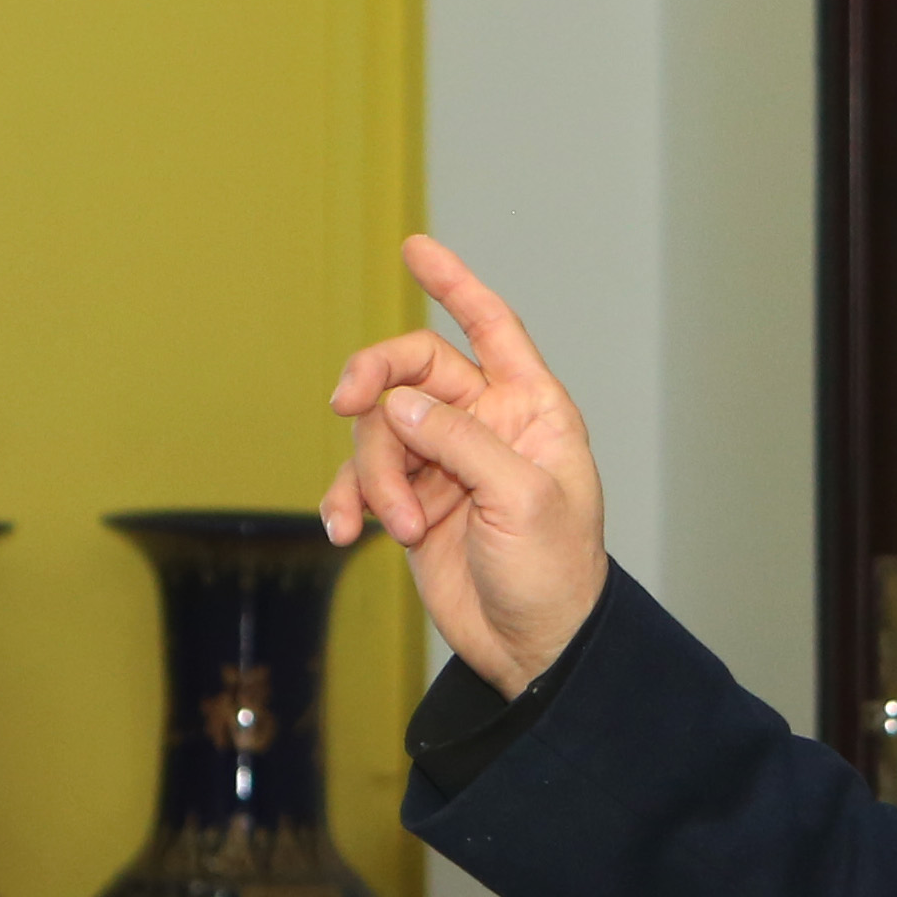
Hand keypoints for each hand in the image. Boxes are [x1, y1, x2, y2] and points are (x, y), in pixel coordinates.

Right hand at [316, 237, 609, 692]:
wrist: (531, 648)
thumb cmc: (554, 575)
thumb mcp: (521, 500)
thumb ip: (461, 442)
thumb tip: (400, 402)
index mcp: (530, 410)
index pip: (491, 327)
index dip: (455, 285)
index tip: (416, 248)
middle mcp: (486, 425)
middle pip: (412, 371)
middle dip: (373, 379)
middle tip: (343, 401)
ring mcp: (444, 464)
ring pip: (378, 432)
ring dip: (374, 475)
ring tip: (394, 526)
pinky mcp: (411, 503)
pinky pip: (361, 480)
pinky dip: (347, 501)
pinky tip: (346, 533)